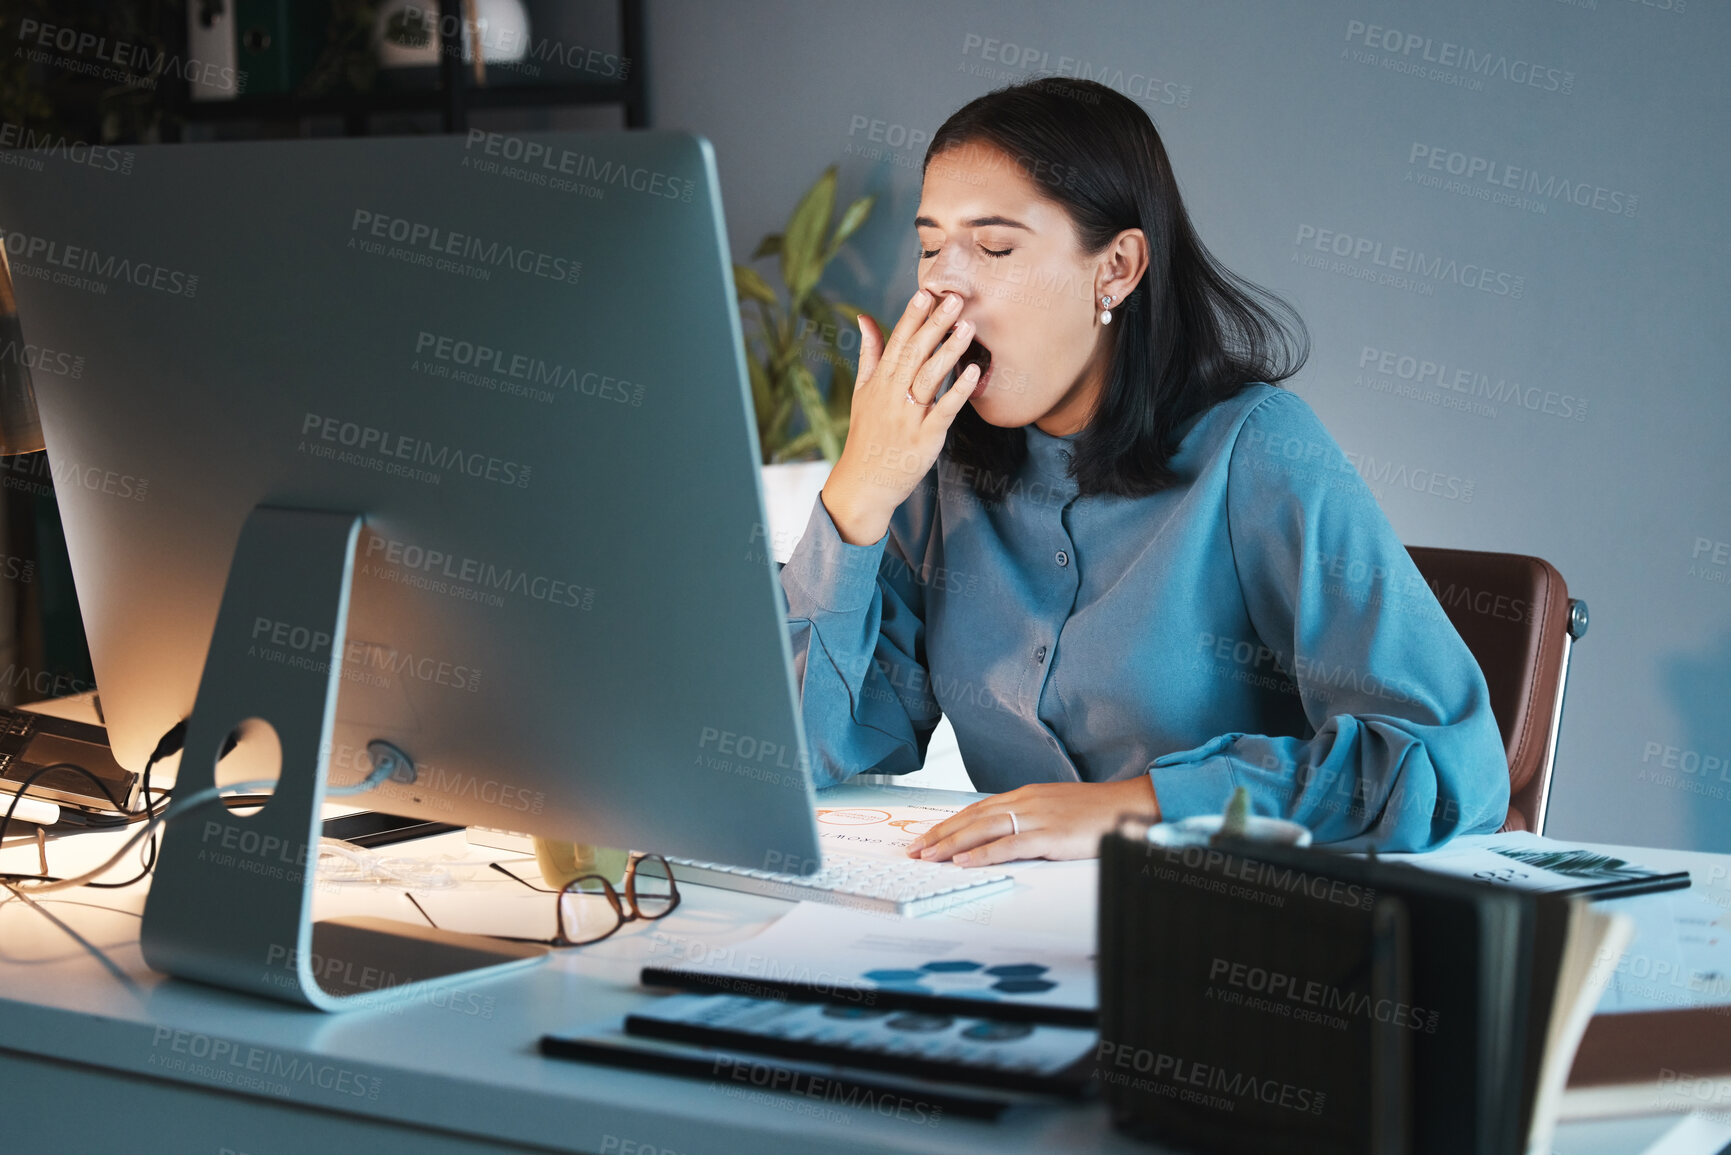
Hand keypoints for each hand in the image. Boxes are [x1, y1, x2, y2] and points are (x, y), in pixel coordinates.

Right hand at [820, 289, 980, 544]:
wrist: (864, 483)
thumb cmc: (866, 436)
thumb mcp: (862, 392)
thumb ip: (869, 354)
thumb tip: (865, 317)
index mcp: (878, 382)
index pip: (896, 342)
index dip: (912, 317)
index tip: (926, 292)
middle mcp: (891, 395)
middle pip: (914, 354)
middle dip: (935, 325)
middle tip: (956, 299)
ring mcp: (908, 417)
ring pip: (929, 377)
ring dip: (949, 350)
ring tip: (968, 327)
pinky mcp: (924, 438)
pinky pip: (944, 410)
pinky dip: (958, 391)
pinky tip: (972, 372)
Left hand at [906, 778, 1159, 867]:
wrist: (1130, 806)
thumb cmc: (1096, 812)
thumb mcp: (1056, 809)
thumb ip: (1030, 817)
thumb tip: (1004, 834)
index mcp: (1027, 795)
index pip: (977, 808)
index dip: (950, 823)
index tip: (927, 836)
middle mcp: (1026, 802)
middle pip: (973, 817)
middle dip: (940, 834)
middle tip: (915, 848)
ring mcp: (1037, 817)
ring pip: (983, 829)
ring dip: (952, 844)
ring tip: (929, 856)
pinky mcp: (1050, 836)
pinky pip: (1009, 845)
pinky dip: (983, 854)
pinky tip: (964, 862)